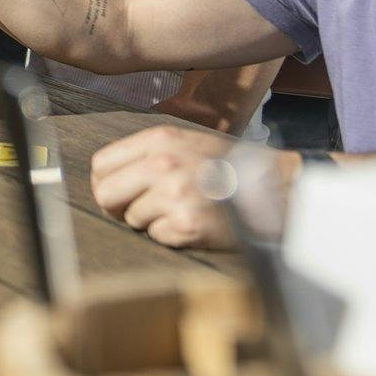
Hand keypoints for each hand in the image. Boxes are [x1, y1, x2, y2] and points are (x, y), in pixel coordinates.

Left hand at [90, 124, 236, 248]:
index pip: (101, 164)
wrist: (274, 188)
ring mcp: (174, 195)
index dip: (105, 182)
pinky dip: (171, 235)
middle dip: (117, 206)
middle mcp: (163, 164)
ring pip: (131, 219)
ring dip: (151, 220)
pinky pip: (156, 235)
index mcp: (160, 140)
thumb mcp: (186, 143)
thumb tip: (104, 177)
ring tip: (180, 209)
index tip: (118, 192)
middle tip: (136, 210)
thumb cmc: (226, 166)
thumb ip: (146, 154)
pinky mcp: (186, 224)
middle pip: (105, 193)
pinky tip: (193, 222)